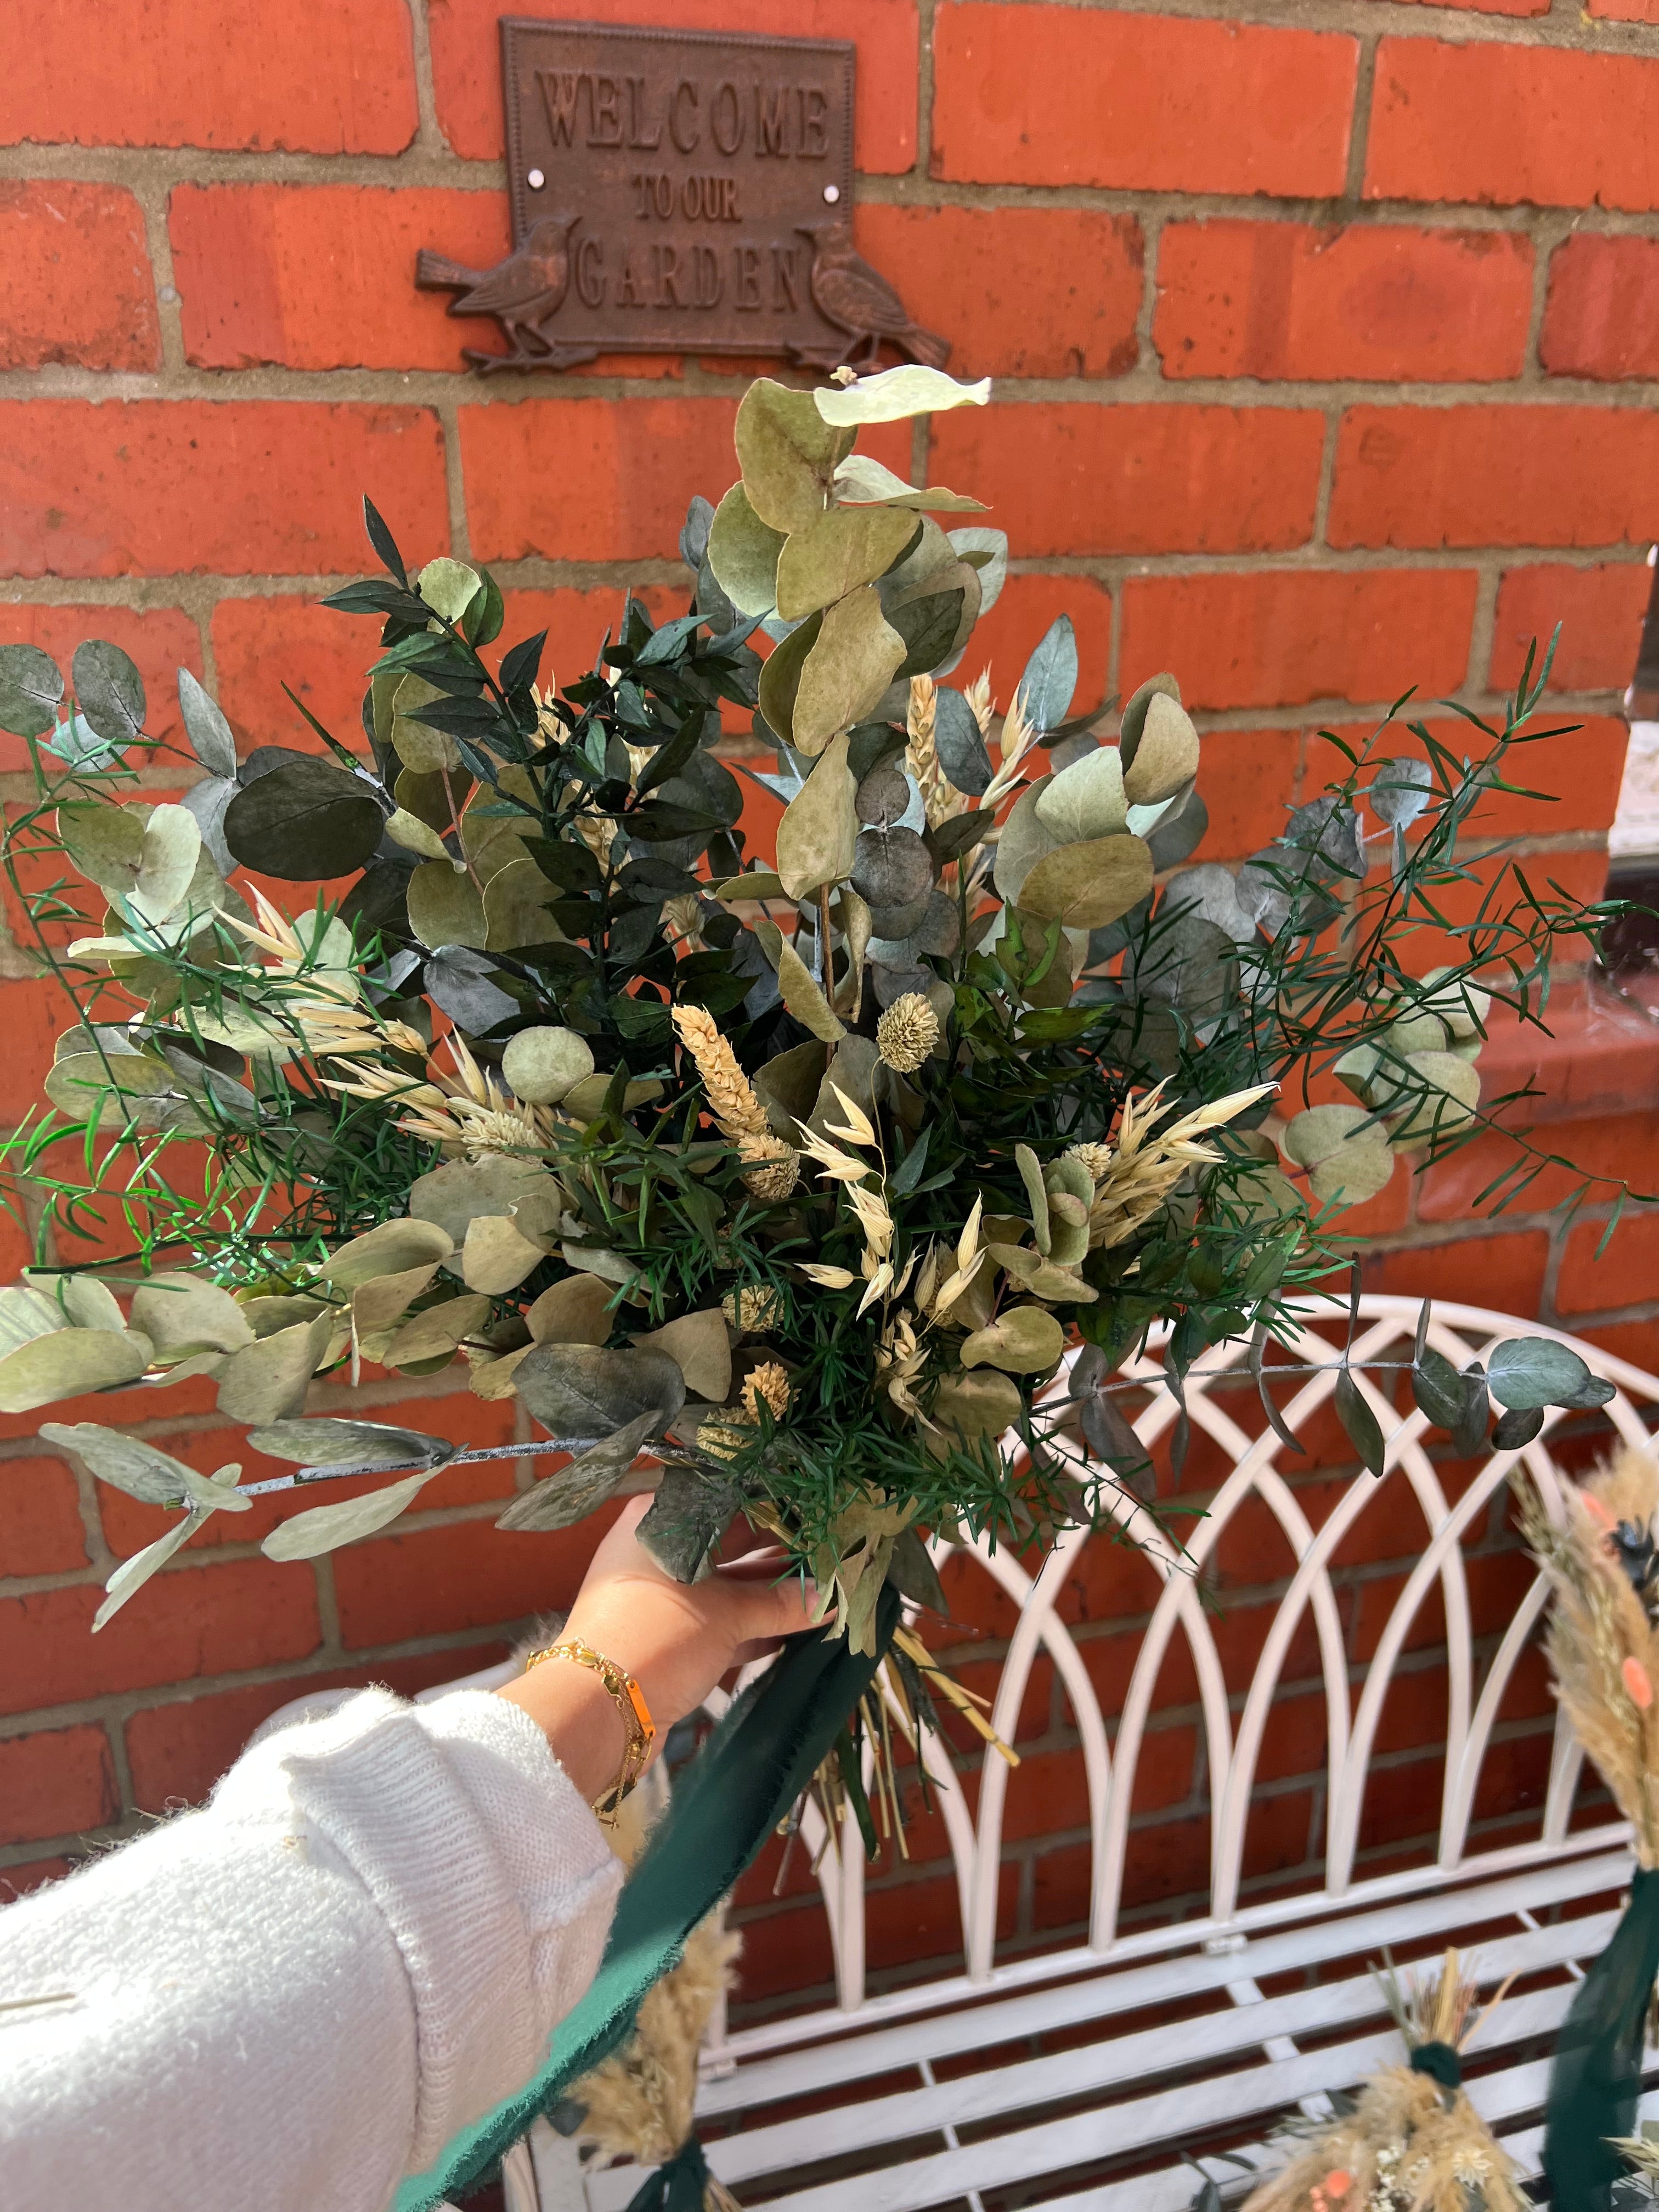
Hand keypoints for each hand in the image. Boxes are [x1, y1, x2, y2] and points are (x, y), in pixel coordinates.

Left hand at [496, 1496, 818, 1803]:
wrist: (594, 1715)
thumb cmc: (656, 1637)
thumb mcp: (726, 1615)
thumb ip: (782, 1604)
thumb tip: (832, 1596)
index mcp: (661, 1520)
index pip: (731, 1501)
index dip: (780, 1512)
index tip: (825, 1520)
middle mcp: (657, 1550)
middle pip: (732, 1546)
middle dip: (782, 1561)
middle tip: (835, 1564)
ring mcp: (660, 1597)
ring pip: (727, 1589)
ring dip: (772, 1600)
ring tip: (827, 1599)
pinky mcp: (665, 1639)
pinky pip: (717, 1625)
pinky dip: (752, 1630)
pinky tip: (797, 1634)